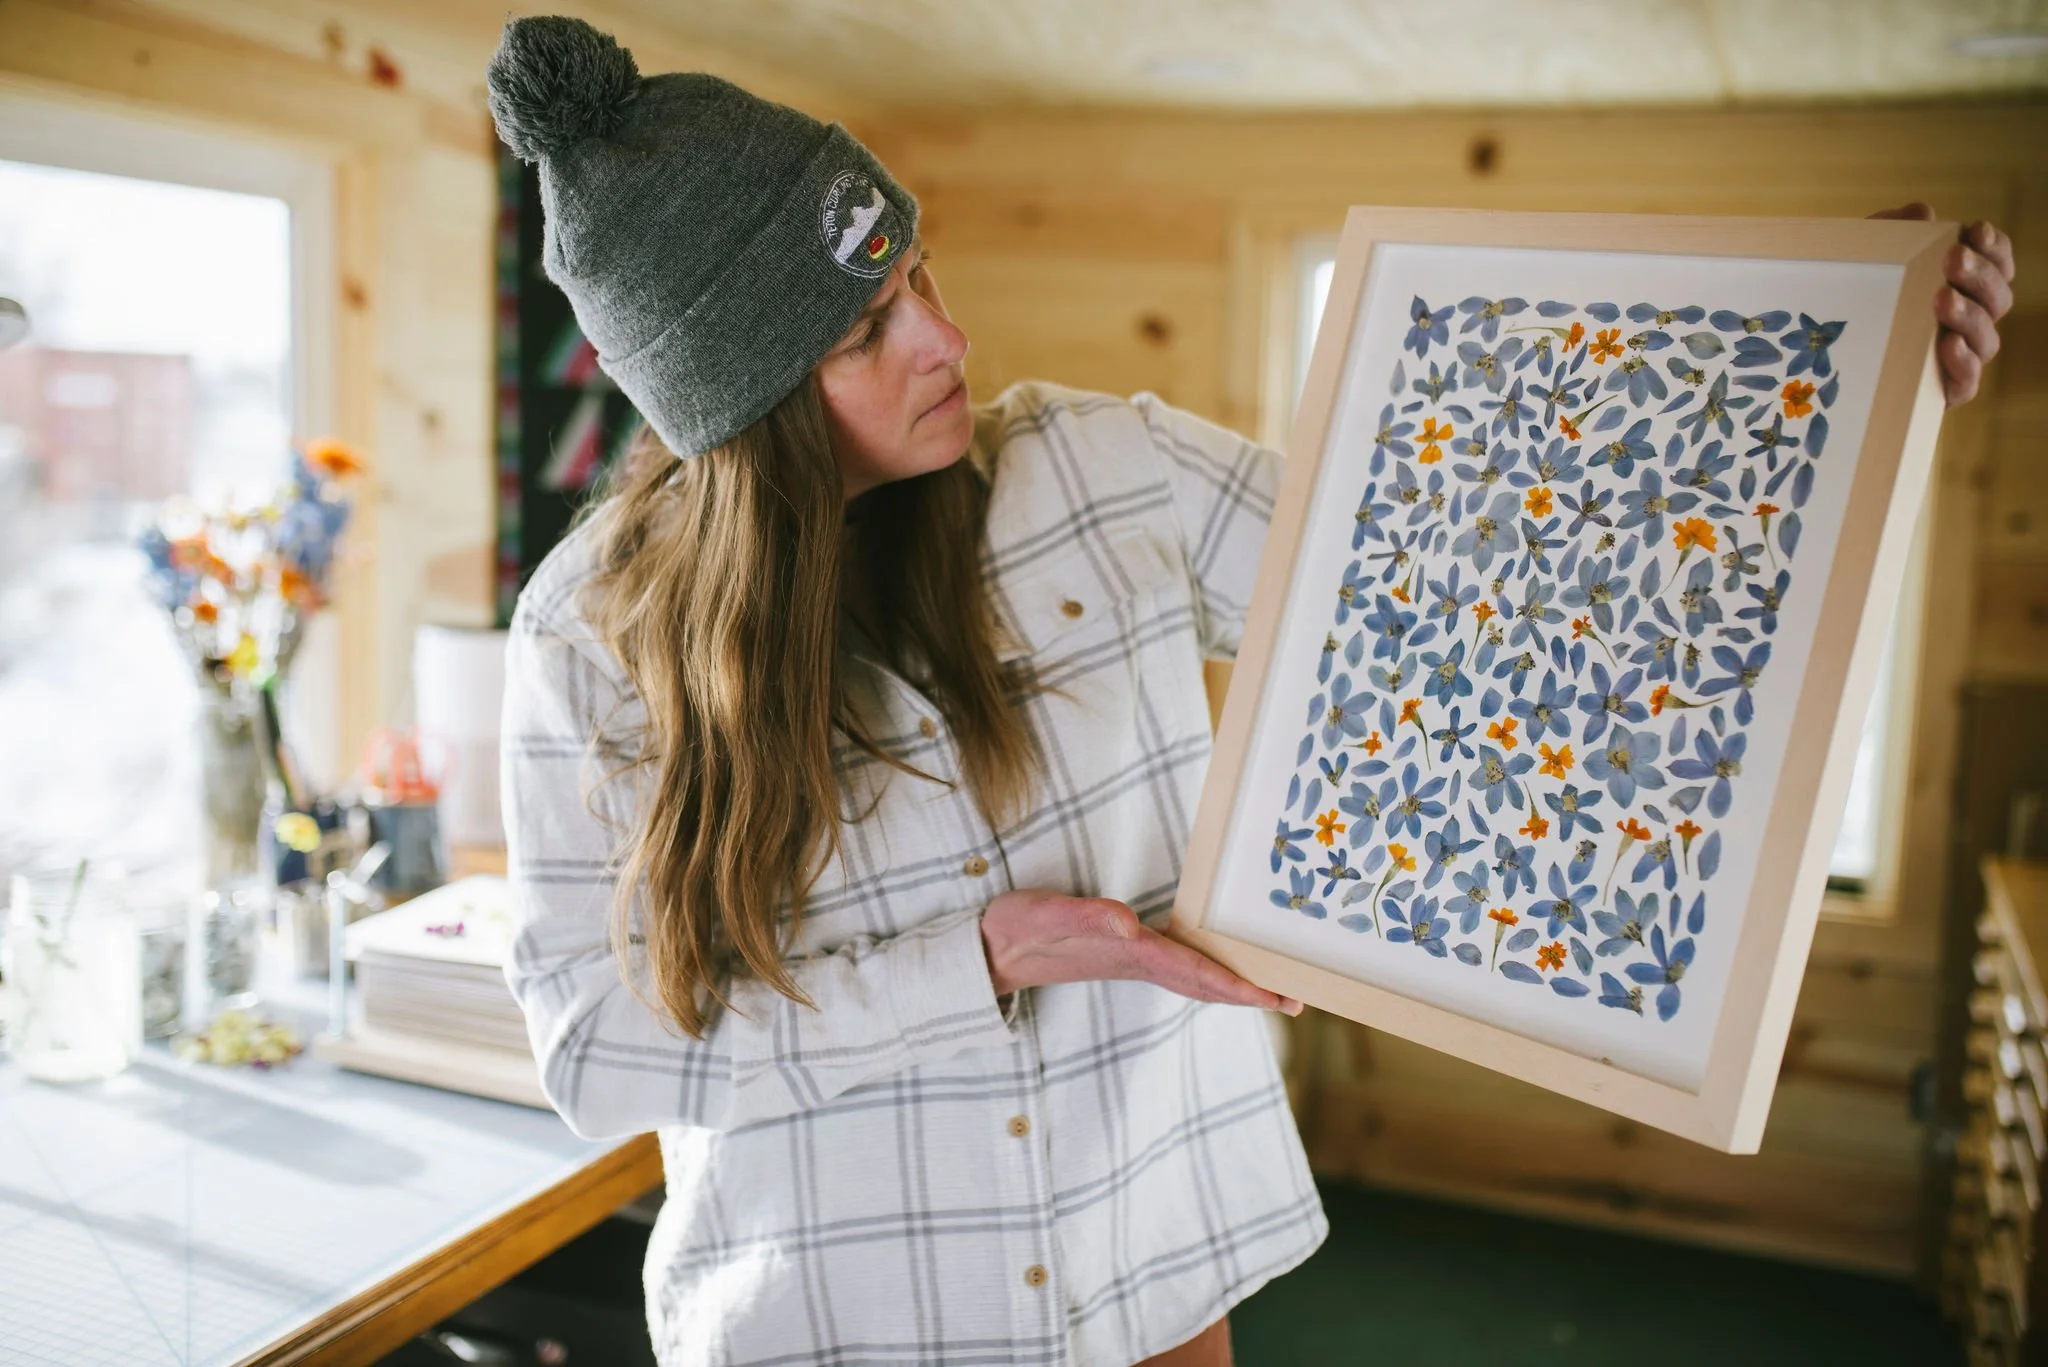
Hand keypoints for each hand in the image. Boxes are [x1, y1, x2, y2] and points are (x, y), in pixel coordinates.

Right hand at [980, 888, 1301, 1012]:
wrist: (989, 949)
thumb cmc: (1018, 929)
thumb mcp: (1046, 915)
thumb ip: (1085, 916)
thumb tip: (1128, 921)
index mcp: (1129, 954)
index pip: (1197, 974)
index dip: (1240, 987)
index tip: (1279, 998)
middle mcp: (1137, 961)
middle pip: (1205, 985)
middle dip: (1250, 994)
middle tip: (1296, 1000)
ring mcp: (1130, 960)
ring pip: (1194, 978)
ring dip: (1233, 985)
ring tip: (1270, 987)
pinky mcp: (1122, 952)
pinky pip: (1178, 966)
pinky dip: (1207, 969)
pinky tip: (1215, 962)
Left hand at [1868, 202, 2015, 404]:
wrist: (1816, 358)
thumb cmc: (1854, 299)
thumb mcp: (1866, 261)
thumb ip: (1891, 232)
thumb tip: (1921, 211)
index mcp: (1962, 289)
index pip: (1997, 265)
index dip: (1995, 248)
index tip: (1976, 230)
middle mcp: (1970, 323)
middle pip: (1998, 299)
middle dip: (1980, 275)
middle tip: (1953, 258)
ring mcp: (1959, 359)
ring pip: (1987, 339)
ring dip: (1969, 315)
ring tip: (1942, 297)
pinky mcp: (1942, 393)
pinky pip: (1966, 381)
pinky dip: (1963, 362)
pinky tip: (1947, 342)